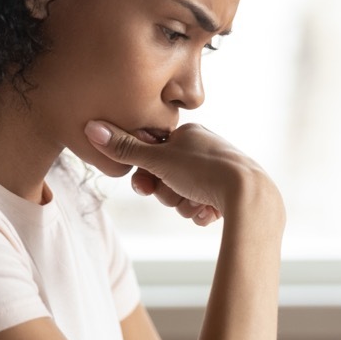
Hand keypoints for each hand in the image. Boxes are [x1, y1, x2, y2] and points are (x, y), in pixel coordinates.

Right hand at [85, 120, 278, 226]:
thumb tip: (91, 127)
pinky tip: (209, 212)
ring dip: (184, 205)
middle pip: (167, 178)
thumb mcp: (158, 159)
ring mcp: (219, 172)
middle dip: (168, 193)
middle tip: (176, 193)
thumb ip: (124, 148)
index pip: (153, 154)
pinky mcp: (230, 194)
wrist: (249, 195)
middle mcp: (205, 149)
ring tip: (198, 203)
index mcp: (190, 134)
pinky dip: (201, 212)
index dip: (146, 174)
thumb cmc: (204, 170)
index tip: (144, 185)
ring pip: (184, 196)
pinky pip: (202, 207)